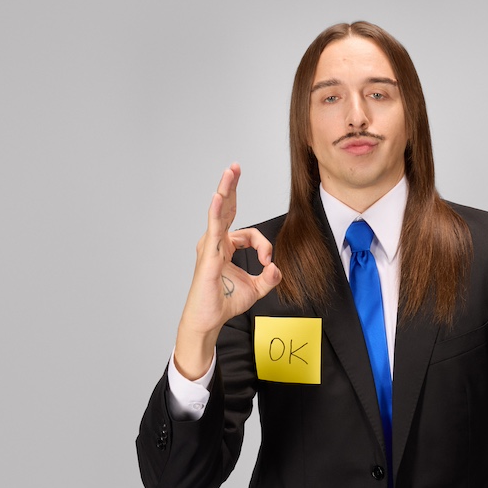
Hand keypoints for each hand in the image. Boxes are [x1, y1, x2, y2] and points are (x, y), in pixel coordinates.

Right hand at [174, 164, 281, 377]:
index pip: (249, 234)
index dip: (264, 245)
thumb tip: (277, 269)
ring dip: (226, 190)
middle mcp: (215, 242)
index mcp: (225, 247)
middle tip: (235, 167)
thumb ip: (269, 278)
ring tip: (230, 171)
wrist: (209, 321)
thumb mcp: (255, 289)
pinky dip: (217, 212)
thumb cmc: (224, 302)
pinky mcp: (209, 254)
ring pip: (219, 212)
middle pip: (225, 208)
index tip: (269, 262)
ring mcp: (210, 246)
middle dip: (231, 186)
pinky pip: (214, 229)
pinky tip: (220, 197)